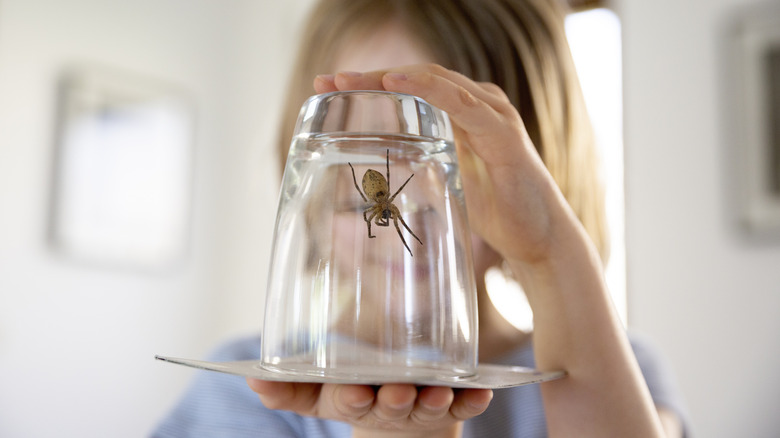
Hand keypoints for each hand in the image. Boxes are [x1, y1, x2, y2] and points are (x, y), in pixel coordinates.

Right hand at [246, 379, 491, 436]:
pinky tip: (484, 392)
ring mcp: (423, 405)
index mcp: (355, 400)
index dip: (350, 397)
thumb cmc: (357, 392)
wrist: (401, 412)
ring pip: (430, 405)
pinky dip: (475, 400)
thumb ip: (288, 387)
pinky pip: (467, 405)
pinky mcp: (453, 404)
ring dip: (436, 400)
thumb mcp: (319, 393)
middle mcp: (389, 406)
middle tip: (399, 391)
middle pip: (392, 405)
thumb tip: (250, 378)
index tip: (352, 391)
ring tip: (442, 393)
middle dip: (395, 400)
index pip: (348, 400)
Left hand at [315, 65, 574, 264]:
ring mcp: (494, 116)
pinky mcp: (505, 135)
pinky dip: (432, 92)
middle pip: (419, 77)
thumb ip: (419, 164)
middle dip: (371, 76)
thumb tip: (380, 164)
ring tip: (352, 80)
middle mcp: (479, 105)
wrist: (540, 237)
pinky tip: (400, 84)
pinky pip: (465, 106)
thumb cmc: (497, 209)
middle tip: (329, 80)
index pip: (412, 86)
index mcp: (464, 113)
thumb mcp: (445, 180)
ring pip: (438, 82)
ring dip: (392, 77)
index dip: (370, 83)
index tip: (328, 87)